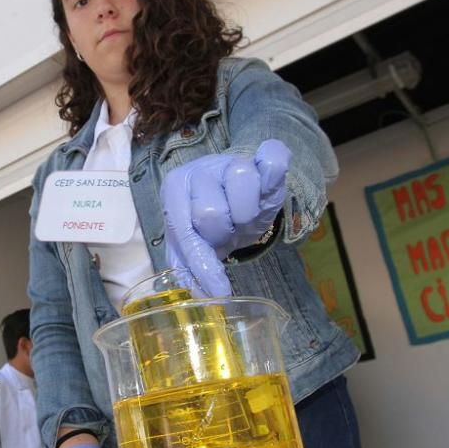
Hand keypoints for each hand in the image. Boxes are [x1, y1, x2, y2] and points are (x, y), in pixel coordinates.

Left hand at [161, 139, 289, 296]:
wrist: (238, 195)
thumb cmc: (212, 223)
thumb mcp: (194, 243)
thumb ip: (190, 267)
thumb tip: (203, 293)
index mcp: (175, 189)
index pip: (185, 230)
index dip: (203, 263)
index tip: (219, 289)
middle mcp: (199, 170)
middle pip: (211, 212)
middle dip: (224, 233)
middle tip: (228, 231)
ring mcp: (231, 159)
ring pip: (241, 183)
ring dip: (247, 213)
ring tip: (243, 216)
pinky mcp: (262, 153)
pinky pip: (271, 159)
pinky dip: (273, 174)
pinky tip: (267, 190)